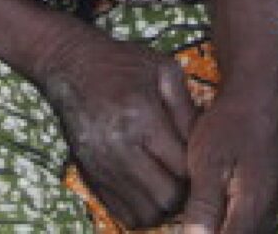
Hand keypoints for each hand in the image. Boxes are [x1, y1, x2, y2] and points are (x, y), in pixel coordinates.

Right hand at [41, 29, 196, 229]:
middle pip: (166, 197)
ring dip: (163, 203)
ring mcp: (102, 168)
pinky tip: (149, 185)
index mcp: (141, 118)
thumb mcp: (163, 69)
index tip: (201, 157)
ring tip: (169, 179)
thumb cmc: (122, 63)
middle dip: (184, 189)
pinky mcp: (91, 177)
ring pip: (145, 213)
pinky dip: (142, 208)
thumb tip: (204, 142)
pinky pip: (123, 213)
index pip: (182, 166)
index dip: (199, 167)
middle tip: (187, 172)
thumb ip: (187, 107)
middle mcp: (119, 149)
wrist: (73, 65)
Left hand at [181, 85, 277, 233]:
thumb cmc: (230, 124)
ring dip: (221, 229)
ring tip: (197, 219)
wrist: (259, 93)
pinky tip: (212, 214)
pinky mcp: (270, 199)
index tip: (187, 231)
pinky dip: (230, 224)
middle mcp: (268, 216)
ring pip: (243, 233)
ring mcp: (272, 208)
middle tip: (187, 223)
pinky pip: (250, 225)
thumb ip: (203, 207)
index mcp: (251, 211)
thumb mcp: (208, 162)